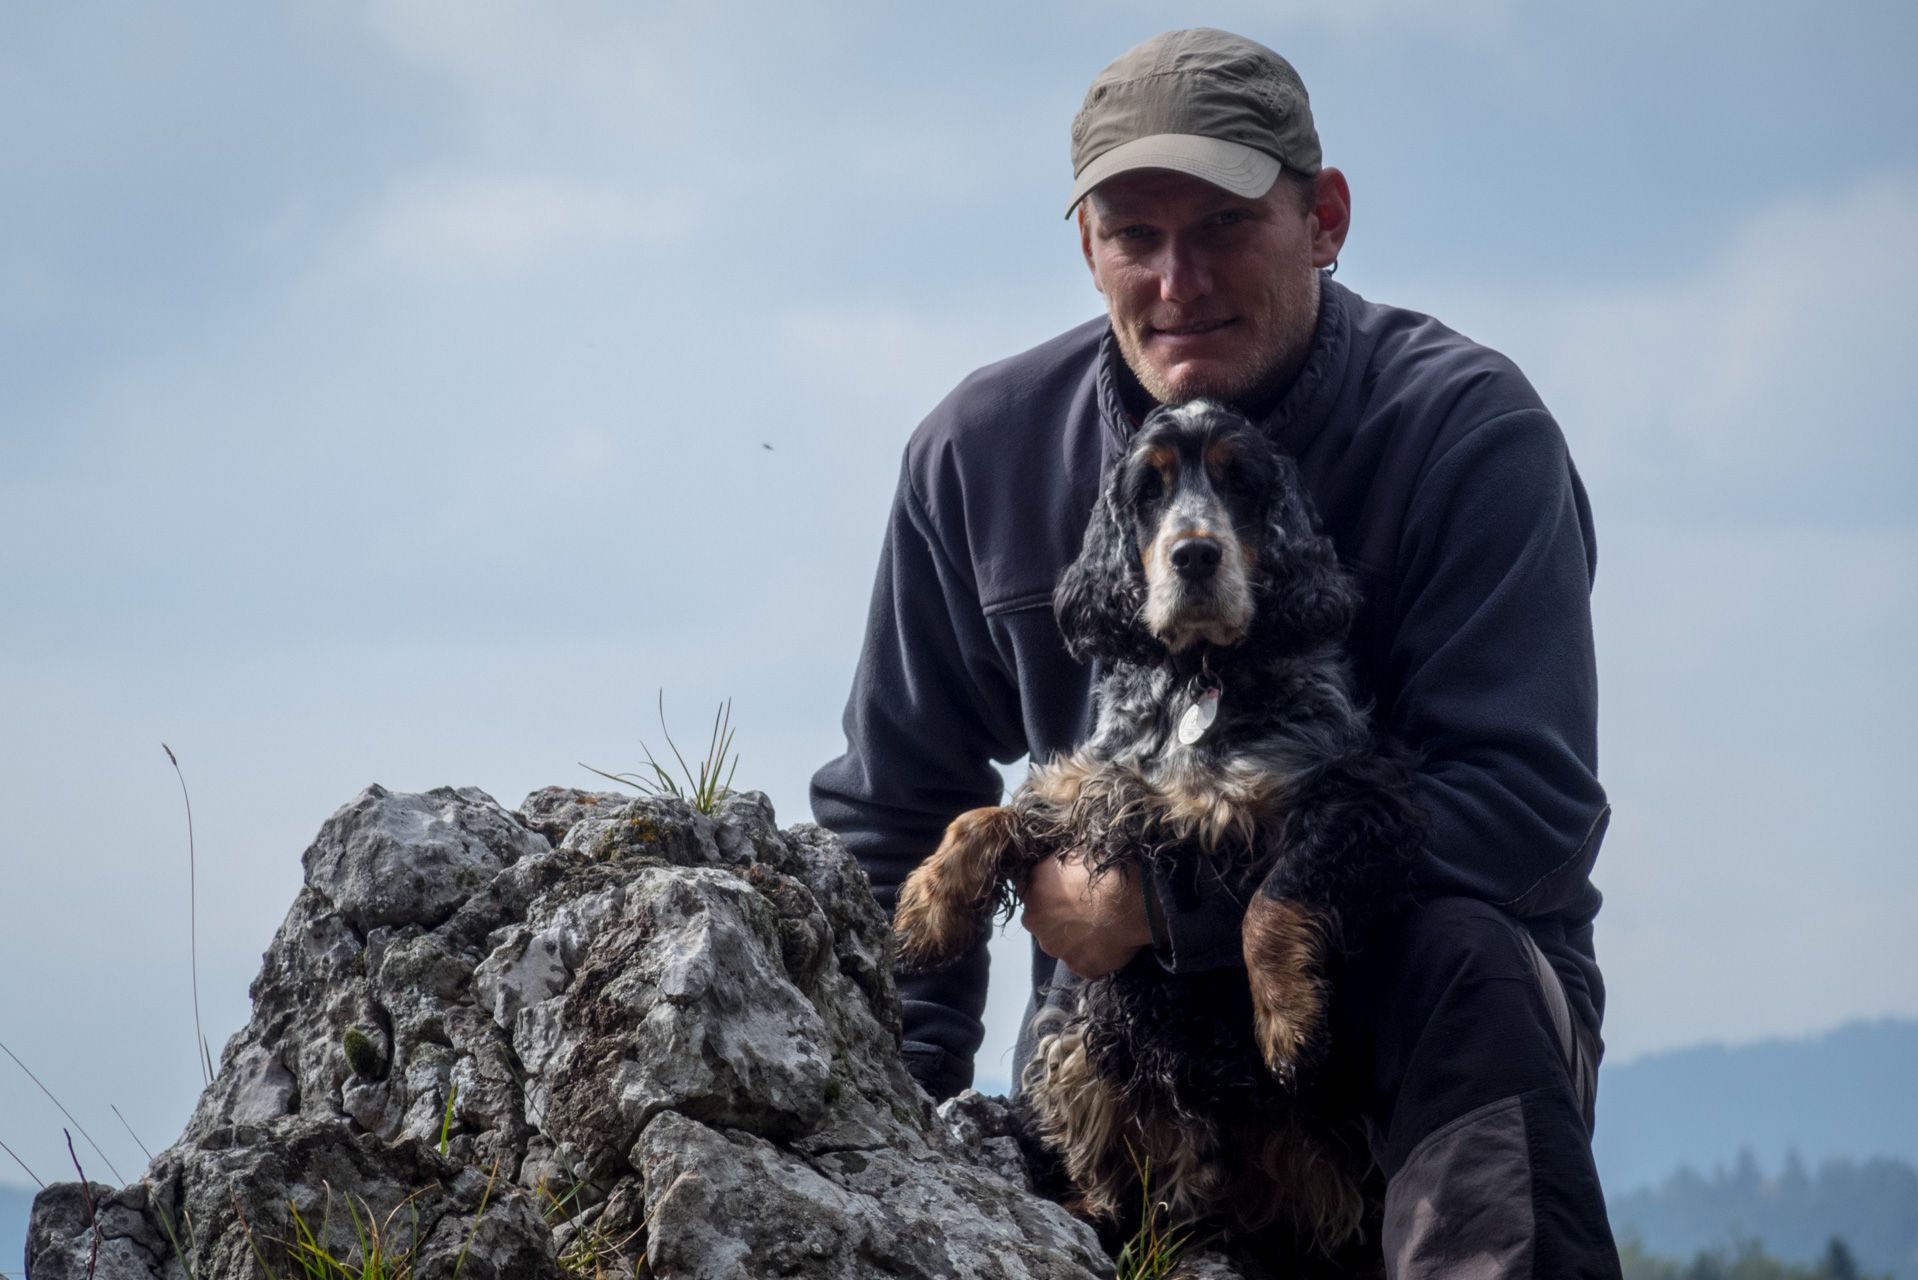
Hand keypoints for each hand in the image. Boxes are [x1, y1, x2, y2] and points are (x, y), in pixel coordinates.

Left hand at [1018, 851, 1159, 978]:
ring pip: (1058, 943)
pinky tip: (1109, 943)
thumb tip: (1055, 868)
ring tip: (1100, 927)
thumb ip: (1053, 866)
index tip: (1063, 891)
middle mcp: (1034, 919)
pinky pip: (1082, 961)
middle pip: (1039, 920)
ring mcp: (1053, 946)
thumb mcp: (1073, 853)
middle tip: (1084, 910)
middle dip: (1055, 917)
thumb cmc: (1105, 870)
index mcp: (1032, 887)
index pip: (1027, 890)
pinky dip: (1092, 955)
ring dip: (1073, 938)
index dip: (1046, 891)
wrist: (1131, 900)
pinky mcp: (1076, 965)